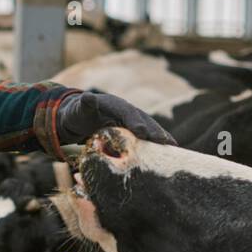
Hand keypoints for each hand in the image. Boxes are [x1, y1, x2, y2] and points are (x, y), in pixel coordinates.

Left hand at [56, 91, 175, 146]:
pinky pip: (148, 136)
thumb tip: (88, 97)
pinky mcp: (134, 131)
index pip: (127, 112)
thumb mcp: (78, 110)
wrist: (79, 117)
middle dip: (154, 131)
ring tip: (173, 148)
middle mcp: (127, 111)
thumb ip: (85, 105)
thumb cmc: (78, 114)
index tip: (143, 133)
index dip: (136, 122)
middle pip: (143, 119)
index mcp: (114, 104)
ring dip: (160, 138)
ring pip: (149, 128)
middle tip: (165, 143)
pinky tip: (169, 153)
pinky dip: (157, 143)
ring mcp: (132, 120)